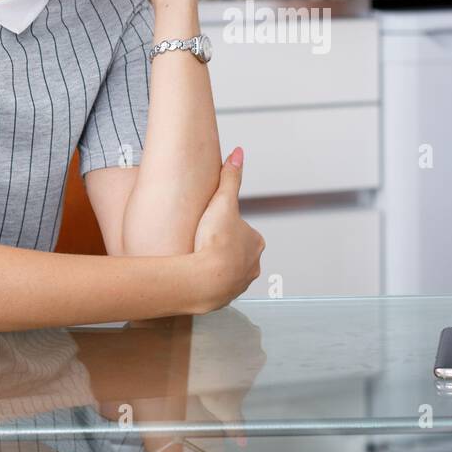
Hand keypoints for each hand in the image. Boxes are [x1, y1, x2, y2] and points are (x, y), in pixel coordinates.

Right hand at [191, 148, 264, 313]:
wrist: (203, 280)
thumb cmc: (214, 240)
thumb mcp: (222, 202)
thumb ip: (230, 177)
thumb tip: (239, 152)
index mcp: (256, 242)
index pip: (238, 228)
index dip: (221, 224)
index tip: (208, 226)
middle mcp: (253, 265)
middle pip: (234, 250)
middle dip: (219, 246)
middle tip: (200, 242)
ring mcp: (240, 284)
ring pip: (226, 269)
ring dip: (213, 264)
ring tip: (196, 259)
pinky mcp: (225, 298)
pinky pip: (216, 286)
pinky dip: (207, 281)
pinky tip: (195, 275)